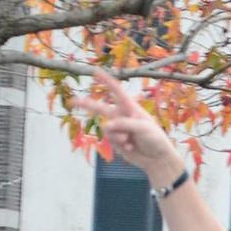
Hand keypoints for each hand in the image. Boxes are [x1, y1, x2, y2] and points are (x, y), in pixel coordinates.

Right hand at [75, 69, 185, 190]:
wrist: (157, 159)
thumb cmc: (155, 139)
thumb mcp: (143, 128)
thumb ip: (125, 125)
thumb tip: (107, 125)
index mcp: (131, 108)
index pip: (117, 92)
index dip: (106, 81)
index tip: (96, 72)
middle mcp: (123, 116)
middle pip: (101, 108)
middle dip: (87, 105)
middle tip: (73, 101)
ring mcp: (119, 129)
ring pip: (107, 130)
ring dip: (117, 137)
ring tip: (130, 141)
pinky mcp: (117, 141)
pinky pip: (111, 141)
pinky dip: (120, 146)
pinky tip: (131, 148)